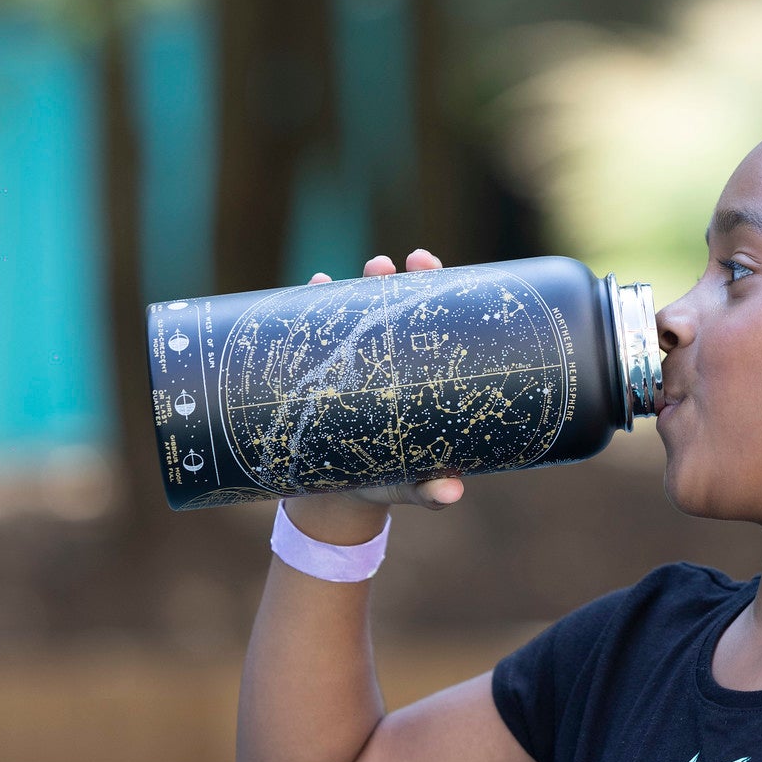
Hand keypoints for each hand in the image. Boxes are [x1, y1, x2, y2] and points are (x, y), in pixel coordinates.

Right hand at [284, 248, 463, 536]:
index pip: (433, 319)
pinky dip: (311, 305)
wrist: (340, 495)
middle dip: (392, 278)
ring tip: (352, 273)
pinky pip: (313, 332)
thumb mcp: (411, 486)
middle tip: (386, 267)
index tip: (429, 268)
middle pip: (394, 305)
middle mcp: (389, 355)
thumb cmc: (390, 481)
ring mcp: (352, 359)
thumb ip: (432, 490)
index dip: (436, 288)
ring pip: (353, 311)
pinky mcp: (318, 369)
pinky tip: (314, 286)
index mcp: (422, 372)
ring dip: (354, 284)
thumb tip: (450, 493)